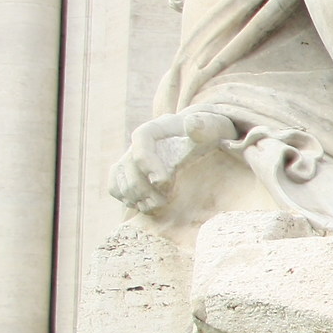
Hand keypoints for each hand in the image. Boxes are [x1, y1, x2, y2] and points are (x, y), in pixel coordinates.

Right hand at [108, 109, 238, 213]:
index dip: (147, 162)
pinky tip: (144, 207)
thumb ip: (206, 126)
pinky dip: (126, 198)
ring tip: (155, 207)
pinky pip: (116, 185)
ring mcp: (133, 157)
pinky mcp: (132, 172)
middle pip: (128, 163)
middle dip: (142, 186)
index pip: (141, 139)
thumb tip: (192, 124)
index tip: (163, 182)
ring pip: (120, 176)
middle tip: (162, 202)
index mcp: (158, 127)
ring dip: (134, 196)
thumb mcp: (215, 127)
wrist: (206, 140)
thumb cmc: (212, 133)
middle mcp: (140, 142)